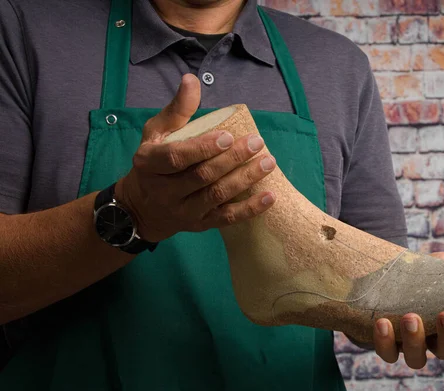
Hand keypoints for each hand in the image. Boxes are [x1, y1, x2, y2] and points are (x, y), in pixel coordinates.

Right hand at [115, 74, 276, 241]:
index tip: (229, 135)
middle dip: (232, 160)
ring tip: (268, 163)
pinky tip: (269, 197)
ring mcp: (182, 211)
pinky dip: (249, 209)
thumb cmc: (154, 162)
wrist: (142, 207)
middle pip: (202, 176)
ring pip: (216, 196)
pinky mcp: (198, 225)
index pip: (177, 157)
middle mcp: (164, 191)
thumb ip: (177, 110)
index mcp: (149, 164)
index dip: (203, 148)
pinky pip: (226, 219)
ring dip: (245, 180)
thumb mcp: (156, 133)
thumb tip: (192, 80)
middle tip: (257, 143)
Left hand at [372, 247, 443, 367]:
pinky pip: (386, 352)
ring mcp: (409, 344)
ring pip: (416, 358)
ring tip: (411, 317)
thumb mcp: (442, 263)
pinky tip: (382, 322)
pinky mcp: (385, 344)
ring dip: (415, 340)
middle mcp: (433, 338)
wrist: (381, 278)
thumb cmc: (419, 274)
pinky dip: (384, 341)